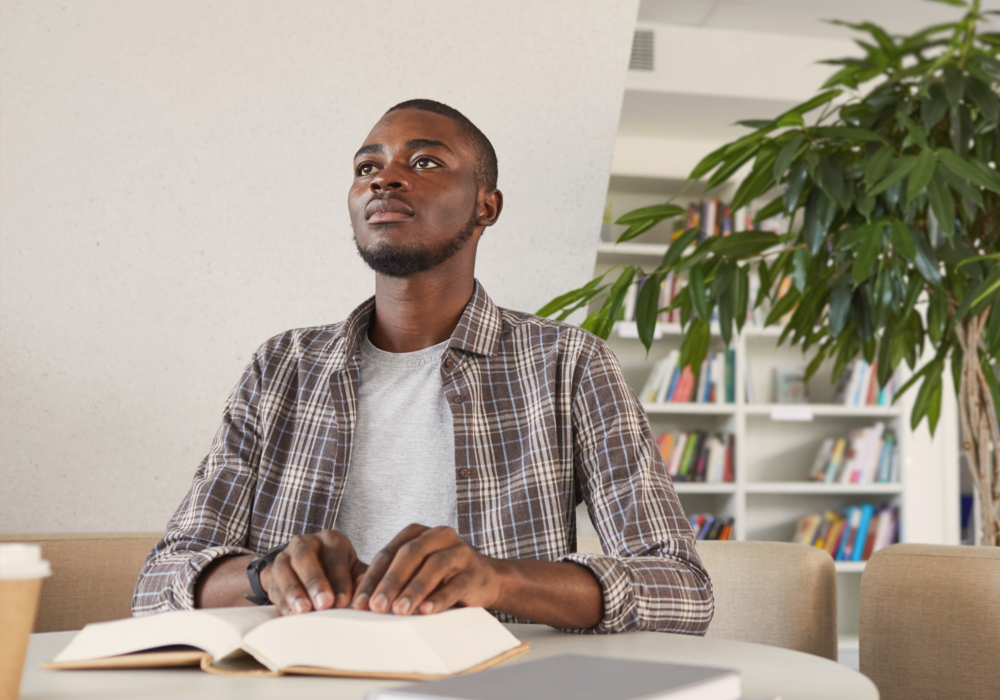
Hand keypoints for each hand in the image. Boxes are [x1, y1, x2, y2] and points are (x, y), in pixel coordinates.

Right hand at [261, 530, 367, 615]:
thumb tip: (366, 592)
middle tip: (324, 604)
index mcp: (330, 539)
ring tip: (303, 611)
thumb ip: (361, 578)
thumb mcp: (352, 569)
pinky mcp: (270, 575)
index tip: (344, 602)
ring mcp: (284, 557)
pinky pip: (273, 587)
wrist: (308, 567)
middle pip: (304, 557)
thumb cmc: (338, 570)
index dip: (339, 579)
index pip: (334, 556)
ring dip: (293, 592)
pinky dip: (281, 602)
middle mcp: (304, 543)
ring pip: (283, 570)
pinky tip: (290, 616)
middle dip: (314, 581)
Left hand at [352, 524, 502, 615]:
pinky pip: (455, 584)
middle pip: (410, 554)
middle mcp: (439, 536)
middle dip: (391, 582)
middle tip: (376, 607)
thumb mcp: (413, 571)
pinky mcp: (474, 571)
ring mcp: (459, 552)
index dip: (373, 577)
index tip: (359, 602)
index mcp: (418, 533)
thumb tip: (359, 589)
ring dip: (414, 589)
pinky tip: (426, 610)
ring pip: (434, 566)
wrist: (483, 579)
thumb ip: (388, 575)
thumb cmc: (441, 576)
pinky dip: (440, 597)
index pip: (389, 553)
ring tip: (400, 610)